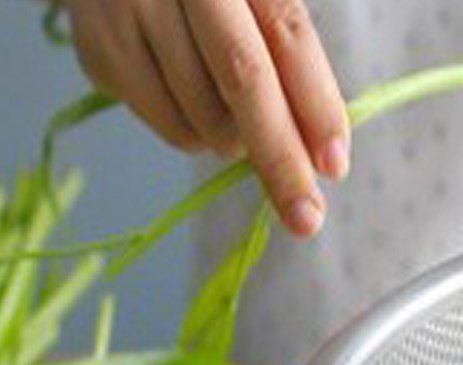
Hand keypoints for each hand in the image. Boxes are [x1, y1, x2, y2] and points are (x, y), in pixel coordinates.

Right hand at [64, 0, 350, 236]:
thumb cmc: (211, 1)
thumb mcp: (255, 10)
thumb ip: (290, 64)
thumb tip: (325, 157)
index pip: (288, 33)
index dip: (318, 104)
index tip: (335, 166)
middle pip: (243, 79)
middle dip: (281, 159)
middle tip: (307, 219)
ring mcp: (130, 10)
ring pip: (206, 118)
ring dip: (237, 142)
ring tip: (229, 109)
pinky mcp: (100, 52)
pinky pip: (172, 131)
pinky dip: (199, 137)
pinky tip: (190, 101)